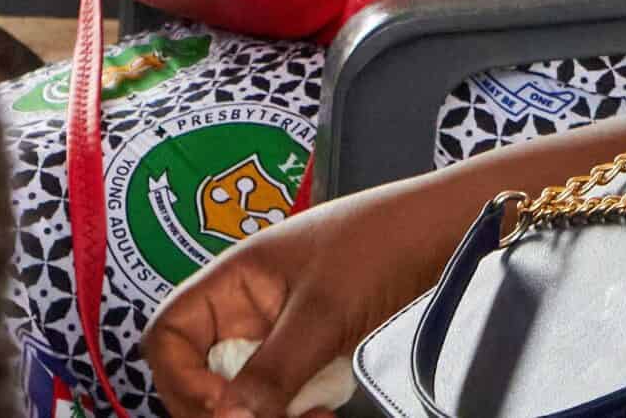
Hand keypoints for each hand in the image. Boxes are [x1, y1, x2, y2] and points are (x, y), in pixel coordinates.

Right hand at [145, 190, 440, 417]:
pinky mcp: (317, 348)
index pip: (170, 335)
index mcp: (235, 277)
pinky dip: (298, 409)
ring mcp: (284, 327)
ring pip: (248, 390)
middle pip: (204, 372)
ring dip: (267, 413)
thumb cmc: (389, 241)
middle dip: (228, 407)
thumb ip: (272, 370)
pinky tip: (326, 412)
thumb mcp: (324, 310)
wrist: (455, 227)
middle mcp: (251, 303)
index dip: (180, 378)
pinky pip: (286, 391)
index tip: (218, 407)